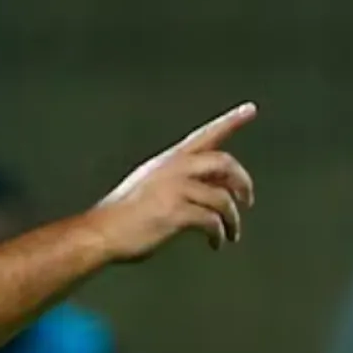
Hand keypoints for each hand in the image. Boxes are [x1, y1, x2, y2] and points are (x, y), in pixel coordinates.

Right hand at [88, 102, 257, 261]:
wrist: (102, 232)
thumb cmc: (123, 214)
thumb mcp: (150, 184)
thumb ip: (180, 181)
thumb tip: (211, 190)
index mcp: (169, 160)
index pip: (206, 134)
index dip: (231, 121)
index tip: (250, 109)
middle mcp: (176, 169)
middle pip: (224, 163)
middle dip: (243, 181)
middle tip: (247, 199)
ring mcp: (177, 189)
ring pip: (222, 198)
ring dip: (232, 219)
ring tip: (231, 234)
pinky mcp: (177, 213)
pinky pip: (211, 221)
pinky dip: (219, 234)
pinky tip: (215, 243)